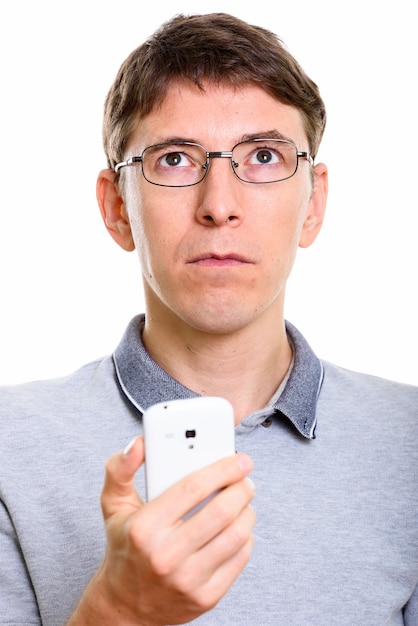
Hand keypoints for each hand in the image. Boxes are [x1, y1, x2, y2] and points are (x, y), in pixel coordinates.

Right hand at [77, 437, 254, 624]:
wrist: (124, 606)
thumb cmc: (124, 546)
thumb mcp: (113, 505)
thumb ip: (120, 469)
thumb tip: (139, 443)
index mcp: (144, 528)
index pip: (193, 488)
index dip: (222, 469)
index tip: (239, 459)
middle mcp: (166, 555)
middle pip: (221, 511)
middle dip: (242, 488)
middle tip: (246, 478)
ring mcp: (188, 580)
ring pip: (236, 535)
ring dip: (248, 511)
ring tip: (244, 501)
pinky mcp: (205, 598)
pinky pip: (239, 559)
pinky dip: (246, 538)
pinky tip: (238, 528)